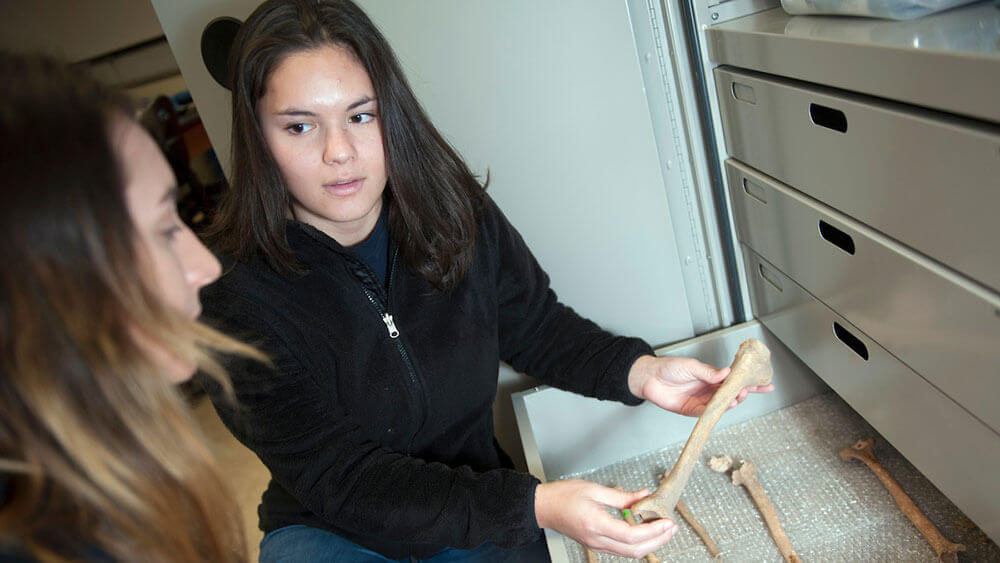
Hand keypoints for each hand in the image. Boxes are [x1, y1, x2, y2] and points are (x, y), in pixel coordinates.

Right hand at [534, 479, 677, 557]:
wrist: (543, 508)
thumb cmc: (562, 496)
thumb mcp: (594, 489)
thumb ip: (622, 496)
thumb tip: (643, 496)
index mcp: (596, 524)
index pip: (631, 535)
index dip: (653, 531)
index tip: (667, 523)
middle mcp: (597, 539)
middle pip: (634, 550)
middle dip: (658, 541)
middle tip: (672, 528)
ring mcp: (596, 545)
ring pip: (629, 554)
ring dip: (650, 544)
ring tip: (663, 530)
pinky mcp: (596, 544)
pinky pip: (621, 550)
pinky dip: (638, 544)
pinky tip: (645, 533)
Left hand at [627, 355, 773, 416]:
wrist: (649, 378)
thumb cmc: (669, 368)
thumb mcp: (691, 366)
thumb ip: (709, 372)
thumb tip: (726, 373)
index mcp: (712, 377)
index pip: (735, 380)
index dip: (750, 382)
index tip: (766, 383)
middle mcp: (709, 390)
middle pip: (732, 394)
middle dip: (743, 393)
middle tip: (749, 390)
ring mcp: (702, 401)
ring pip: (722, 404)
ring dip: (731, 402)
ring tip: (737, 397)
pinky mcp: (692, 410)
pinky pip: (708, 412)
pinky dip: (717, 410)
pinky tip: (724, 405)